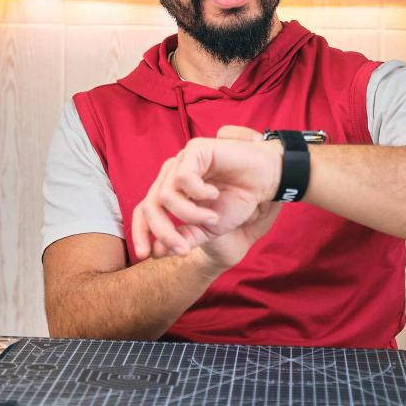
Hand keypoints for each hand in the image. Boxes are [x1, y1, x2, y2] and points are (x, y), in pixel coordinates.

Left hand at [130, 125, 282, 260]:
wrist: (265, 180)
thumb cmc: (238, 200)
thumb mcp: (208, 228)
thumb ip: (184, 237)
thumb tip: (155, 252)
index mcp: (171, 191)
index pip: (144, 210)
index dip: (140, 232)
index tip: (145, 256)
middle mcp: (171, 175)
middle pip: (150, 206)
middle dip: (163, 232)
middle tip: (183, 248)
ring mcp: (181, 161)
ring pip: (165, 196)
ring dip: (191, 215)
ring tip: (213, 218)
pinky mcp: (194, 150)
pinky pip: (183, 178)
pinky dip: (199, 193)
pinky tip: (215, 194)